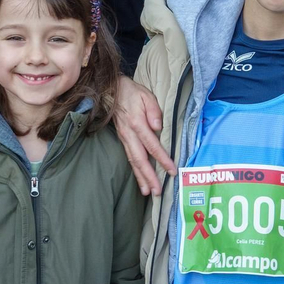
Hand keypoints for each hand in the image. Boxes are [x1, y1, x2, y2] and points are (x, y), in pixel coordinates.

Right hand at [114, 75, 175, 195]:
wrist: (111, 90)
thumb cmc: (131, 92)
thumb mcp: (146, 95)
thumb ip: (153, 110)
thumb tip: (158, 127)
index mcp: (137, 123)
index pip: (152, 145)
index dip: (162, 159)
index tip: (172, 170)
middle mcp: (129, 134)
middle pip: (140, 159)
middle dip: (149, 176)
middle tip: (158, 191)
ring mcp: (124, 138)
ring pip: (133, 161)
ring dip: (141, 178)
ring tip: (148, 192)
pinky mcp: (122, 140)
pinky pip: (129, 158)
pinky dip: (135, 171)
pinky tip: (140, 180)